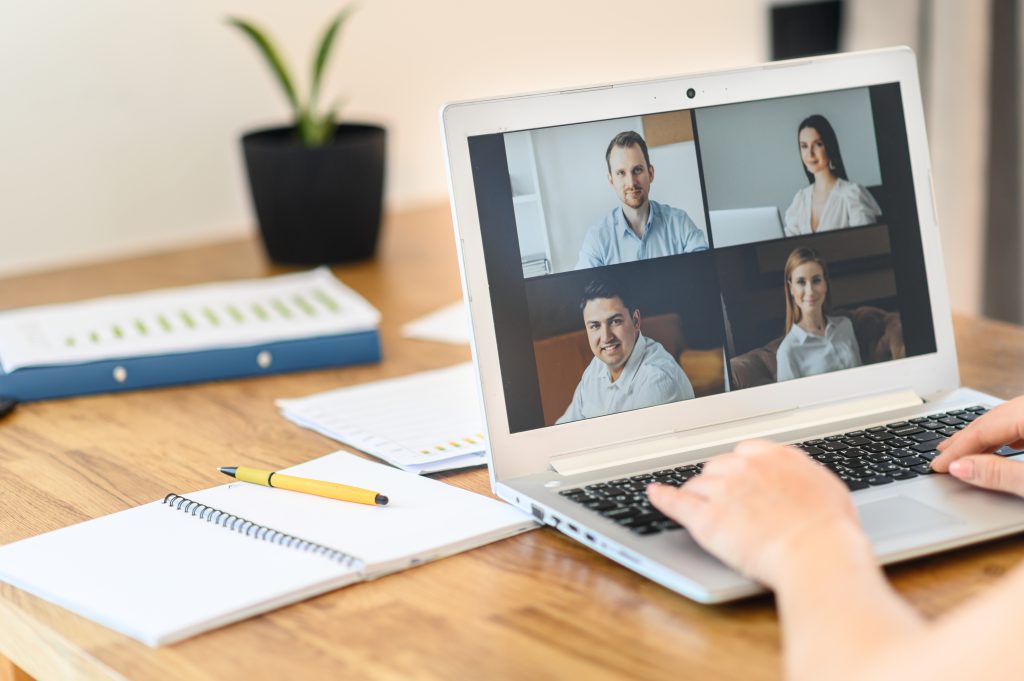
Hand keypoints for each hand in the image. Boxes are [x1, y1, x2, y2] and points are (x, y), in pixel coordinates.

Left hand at [647, 440, 862, 586]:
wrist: (816, 553)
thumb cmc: (829, 529)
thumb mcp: (825, 487)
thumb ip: (801, 474)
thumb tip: (793, 472)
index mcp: (774, 456)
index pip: (744, 452)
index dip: (740, 469)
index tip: (740, 480)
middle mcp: (744, 466)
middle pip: (718, 466)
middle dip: (719, 483)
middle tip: (728, 504)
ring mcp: (722, 490)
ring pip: (698, 484)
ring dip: (699, 496)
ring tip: (704, 510)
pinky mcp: (705, 517)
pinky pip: (675, 501)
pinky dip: (662, 497)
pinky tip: (655, 495)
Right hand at [931, 396, 1023, 494]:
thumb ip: (999, 474)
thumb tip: (961, 467)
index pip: (983, 429)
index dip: (957, 450)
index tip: (939, 465)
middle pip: (994, 419)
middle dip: (966, 440)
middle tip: (942, 455)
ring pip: (1008, 418)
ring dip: (985, 437)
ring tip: (966, 451)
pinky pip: (1023, 420)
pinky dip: (1008, 434)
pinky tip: (1006, 444)